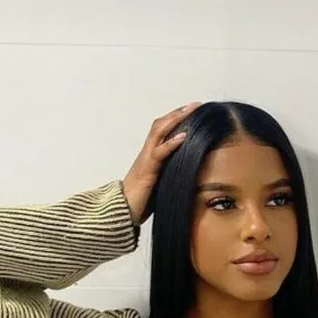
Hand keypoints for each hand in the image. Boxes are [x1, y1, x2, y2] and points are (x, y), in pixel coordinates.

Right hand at [122, 102, 201, 224]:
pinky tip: (184, 136)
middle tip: (196, 104)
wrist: (121, 212)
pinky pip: (159, 153)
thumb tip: (188, 173)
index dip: (176, 119)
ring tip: (190, 110)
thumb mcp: (159, 185)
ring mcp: (146, 160)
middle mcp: (147, 153)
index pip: (163, 131)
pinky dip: (171, 143)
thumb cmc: (140, 202)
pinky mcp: (147, 171)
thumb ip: (169, 175)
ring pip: (159, 132)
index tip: (192, 111)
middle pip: (161, 125)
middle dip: (178, 113)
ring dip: (176, 119)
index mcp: (150, 156)